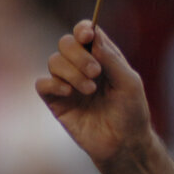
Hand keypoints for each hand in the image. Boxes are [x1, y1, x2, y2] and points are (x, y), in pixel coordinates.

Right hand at [35, 20, 151, 164]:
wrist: (124, 143)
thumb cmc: (131, 112)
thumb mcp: (129, 83)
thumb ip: (111, 59)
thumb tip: (93, 35)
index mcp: (102, 57)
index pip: (86, 33)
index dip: (83, 30)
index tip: (87, 36)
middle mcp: (82, 66)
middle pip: (66, 43)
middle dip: (79, 55)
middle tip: (96, 73)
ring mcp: (67, 83)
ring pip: (54, 61)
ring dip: (72, 73)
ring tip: (90, 90)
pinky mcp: (56, 101)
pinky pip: (42, 83)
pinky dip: (54, 84)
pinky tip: (69, 93)